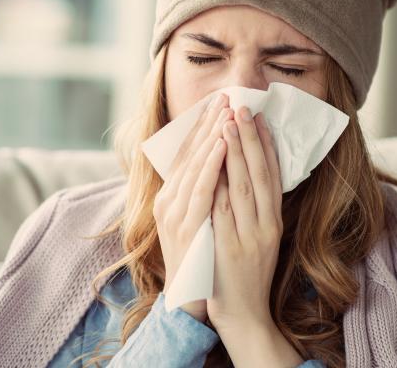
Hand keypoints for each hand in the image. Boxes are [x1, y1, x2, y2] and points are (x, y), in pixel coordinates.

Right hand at [153, 92, 231, 321]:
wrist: (192, 300)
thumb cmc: (202, 257)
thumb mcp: (200, 218)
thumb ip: (205, 191)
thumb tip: (222, 161)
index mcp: (172, 196)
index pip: (188, 153)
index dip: (204, 126)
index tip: (221, 103)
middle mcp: (169, 201)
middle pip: (190, 153)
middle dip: (209, 123)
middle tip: (226, 96)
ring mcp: (175, 214)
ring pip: (195, 166)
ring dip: (212, 136)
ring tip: (227, 111)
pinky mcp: (186, 228)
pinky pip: (201, 191)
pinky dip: (212, 166)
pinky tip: (223, 146)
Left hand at [207, 104, 283, 334]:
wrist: (245, 314)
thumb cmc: (250, 273)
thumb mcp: (262, 237)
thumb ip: (258, 208)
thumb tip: (248, 172)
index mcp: (274, 222)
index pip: (272, 175)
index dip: (265, 145)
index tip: (257, 118)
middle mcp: (266, 227)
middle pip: (259, 175)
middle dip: (249, 140)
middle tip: (242, 108)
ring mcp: (248, 238)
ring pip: (242, 189)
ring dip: (234, 155)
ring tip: (226, 125)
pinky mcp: (229, 249)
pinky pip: (222, 212)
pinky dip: (218, 185)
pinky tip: (212, 163)